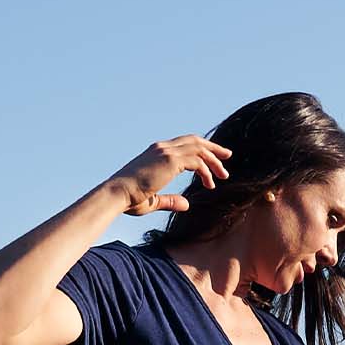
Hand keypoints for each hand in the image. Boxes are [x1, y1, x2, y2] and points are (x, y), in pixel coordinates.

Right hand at [108, 134, 231, 215]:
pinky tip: (210, 184)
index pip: (184, 144)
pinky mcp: (170, 160)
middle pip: (195, 140)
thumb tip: (187, 204)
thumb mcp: (154, 200)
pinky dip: (206, 171)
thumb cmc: (129, 199)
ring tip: (224, 174)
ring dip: (214, 160)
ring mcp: (166, 152)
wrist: (117, 194)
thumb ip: (170, 201)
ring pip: (199, 149)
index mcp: (156, 152)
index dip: (200, 149)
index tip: (213, 159)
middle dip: (213, 148)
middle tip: (227, 156)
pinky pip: (197, 161)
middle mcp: (162, 147)